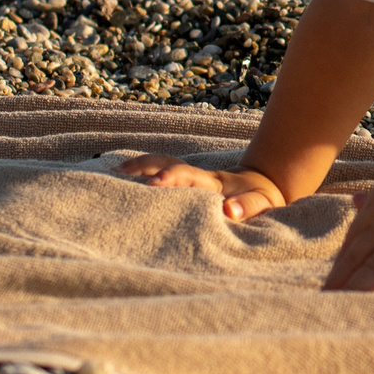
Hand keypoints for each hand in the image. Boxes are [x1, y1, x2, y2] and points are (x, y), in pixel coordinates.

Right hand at [116, 154, 287, 221]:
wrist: (261, 187)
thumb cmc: (260, 199)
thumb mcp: (261, 203)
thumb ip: (247, 206)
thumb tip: (228, 210)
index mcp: (211, 183)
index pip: (187, 177)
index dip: (171, 178)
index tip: (153, 184)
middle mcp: (196, 177)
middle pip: (167, 164)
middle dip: (144, 166)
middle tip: (118, 172)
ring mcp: (189, 180)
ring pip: (161, 165)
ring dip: (139, 166)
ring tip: (112, 172)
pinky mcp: (184, 186)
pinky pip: (160, 175)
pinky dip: (141, 174)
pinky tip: (119, 180)